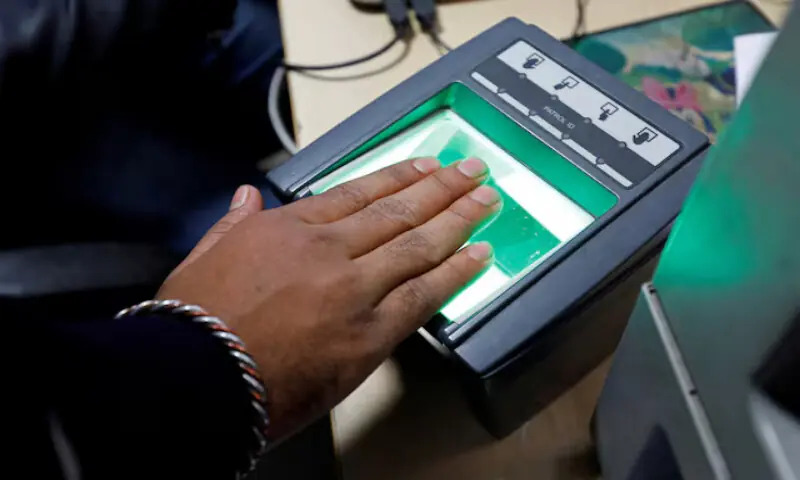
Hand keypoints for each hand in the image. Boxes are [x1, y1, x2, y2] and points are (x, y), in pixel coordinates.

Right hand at [158, 157, 499, 437]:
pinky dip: (455, 273)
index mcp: (289, 228)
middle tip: (473, 173)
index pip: (357, 193)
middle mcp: (328, 249)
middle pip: (398, 212)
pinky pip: (422, 296)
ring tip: (486, 201)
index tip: (427, 165)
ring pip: (417, 246)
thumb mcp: (203, 257)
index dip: (398, 177)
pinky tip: (479, 255)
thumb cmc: (194, 323)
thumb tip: (247, 195)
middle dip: (441, 189)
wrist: (197, 379)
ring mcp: (354, 289)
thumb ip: (234, 223)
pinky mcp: (370, 334)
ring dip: (458, 219)